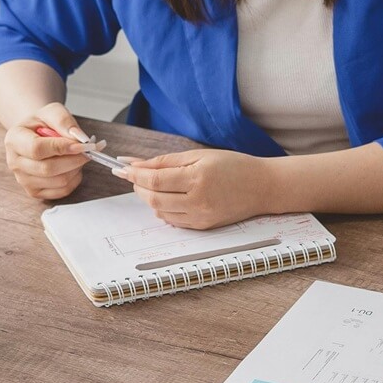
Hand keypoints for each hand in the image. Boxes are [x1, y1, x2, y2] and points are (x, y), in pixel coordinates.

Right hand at [3, 102, 101, 199]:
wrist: (36, 135)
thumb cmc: (43, 123)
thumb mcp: (52, 111)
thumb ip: (64, 121)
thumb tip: (79, 138)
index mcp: (14, 139)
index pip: (37, 148)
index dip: (62, 148)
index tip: (82, 145)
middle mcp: (15, 162)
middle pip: (48, 169)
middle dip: (74, 159)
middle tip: (88, 150)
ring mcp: (23, 180)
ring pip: (59, 181)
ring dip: (76, 168)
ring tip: (77, 155)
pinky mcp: (35, 192)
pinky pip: (63, 190)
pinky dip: (75, 178)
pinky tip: (72, 166)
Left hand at [114, 148, 276, 228]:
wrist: (262, 187)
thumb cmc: (233, 166)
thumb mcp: (199, 155)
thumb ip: (165, 161)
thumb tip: (136, 164)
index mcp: (197, 178)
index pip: (154, 180)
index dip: (133, 174)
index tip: (120, 168)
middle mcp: (198, 201)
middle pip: (153, 199)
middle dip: (138, 187)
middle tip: (134, 177)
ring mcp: (200, 217)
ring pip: (160, 212)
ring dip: (150, 199)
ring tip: (153, 186)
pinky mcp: (203, 227)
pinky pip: (173, 221)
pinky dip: (163, 209)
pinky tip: (168, 198)